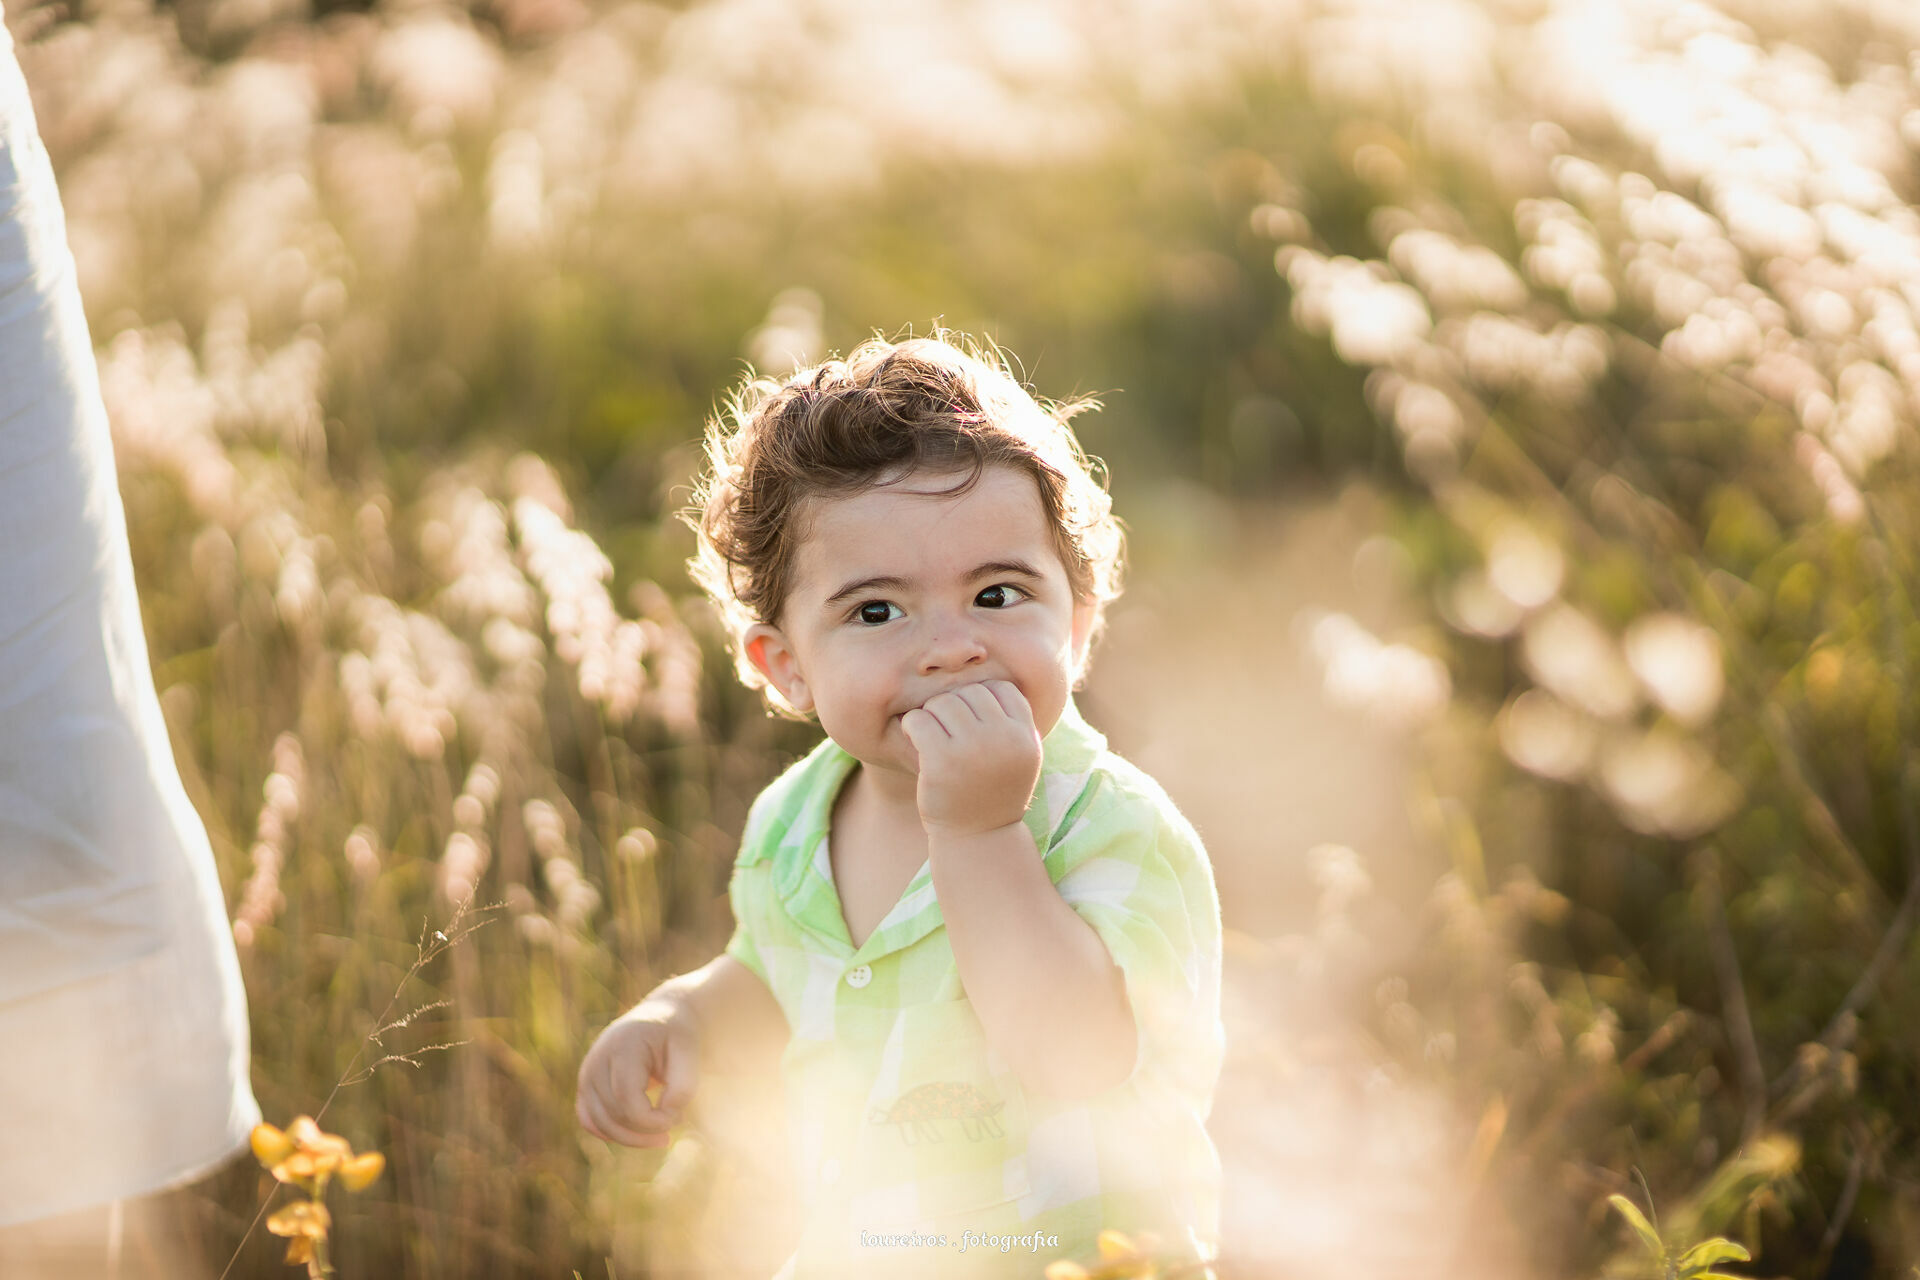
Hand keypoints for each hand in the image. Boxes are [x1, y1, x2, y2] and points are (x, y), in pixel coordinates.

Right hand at [575, 998, 696, 1147]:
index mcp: (621, 1047)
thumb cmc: (675, 1037)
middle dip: (647, 1129)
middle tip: (677, 1119)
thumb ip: (684, 1084)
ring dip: (632, 1138)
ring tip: (663, 1134)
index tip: (679, 1116)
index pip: (626, 1097)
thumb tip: (667, 1113)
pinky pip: (590, 1122)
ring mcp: (586, 1075)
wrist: (658, 1021)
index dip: (651, 1119)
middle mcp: (596, 1061)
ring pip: (599, 1124)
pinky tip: (639, 1134)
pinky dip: (614, 1134)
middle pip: (613, 1114)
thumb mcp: (689, 1052)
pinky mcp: (585, 1088)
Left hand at [900, 680, 1041, 834]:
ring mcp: (973, 749)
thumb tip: (992, 676)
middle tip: (947, 732)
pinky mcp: (941, 761)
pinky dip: (912, 727)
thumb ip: (1012, 722)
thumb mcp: (1019, 757)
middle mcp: (1004, 739)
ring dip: (932, 716)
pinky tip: (917, 743)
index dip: (982, 701)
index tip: (972, 723)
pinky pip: (918, 720)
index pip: (1001, 689)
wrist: (978, 839)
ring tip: (933, 738)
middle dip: (954, 707)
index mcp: (1025, 736)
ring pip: (942, 702)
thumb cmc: (994, 793)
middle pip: (970, 693)